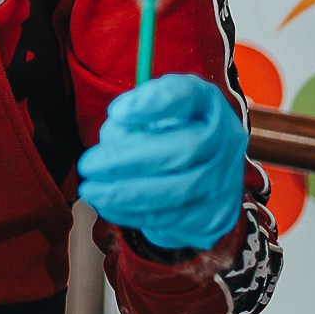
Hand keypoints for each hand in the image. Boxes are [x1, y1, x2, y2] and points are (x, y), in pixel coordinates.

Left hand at [76, 73, 246, 250]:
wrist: (200, 175)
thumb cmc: (167, 133)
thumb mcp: (150, 111)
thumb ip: (133, 112)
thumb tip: (117, 130)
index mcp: (207, 103)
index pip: (187, 94)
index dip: (154, 103)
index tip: (115, 112)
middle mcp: (226, 139)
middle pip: (185, 150)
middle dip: (129, 160)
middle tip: (88, 165)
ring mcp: (226, 180)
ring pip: (179, 192)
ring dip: (127, 194)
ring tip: (91, 190)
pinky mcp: (216, 215)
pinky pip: (173, 219)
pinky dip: (135, 214)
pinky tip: (109, 206)